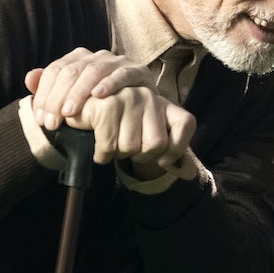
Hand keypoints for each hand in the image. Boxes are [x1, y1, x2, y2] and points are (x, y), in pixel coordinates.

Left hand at [24, 48, 154, 130]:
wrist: (141, 108)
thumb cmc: (103, 105)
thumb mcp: (75, 98)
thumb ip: (52, 89)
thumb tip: (29, 79)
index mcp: (79, 59)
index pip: (55, 71)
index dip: (44, 95)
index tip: (41, 120)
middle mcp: (97, 57)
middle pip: (70, 71)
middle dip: (58, 98)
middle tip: (52, 123)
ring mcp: (118, 62)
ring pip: (93, 71)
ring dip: (79, 92)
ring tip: (70, 113)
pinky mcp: (137, 71)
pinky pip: (121, 74)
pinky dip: (109, 83)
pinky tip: (98, 96)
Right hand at [71, 88, 200, 178]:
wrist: (84, 112)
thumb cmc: (120, 129)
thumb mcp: (147, 139)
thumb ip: (170, 155)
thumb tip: (189, 175)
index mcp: (164, 104)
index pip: (187, 123)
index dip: (177, 148)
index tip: (161, 159)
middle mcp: (150, 97)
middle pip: (157, 143)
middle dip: (140, 156)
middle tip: (127, 149)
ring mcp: (129, 97)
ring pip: (131, 147)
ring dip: (118, 155)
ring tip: (112, 143)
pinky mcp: (107, 104)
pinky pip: (109, 145)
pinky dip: (102, 155)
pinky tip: (100, 151)